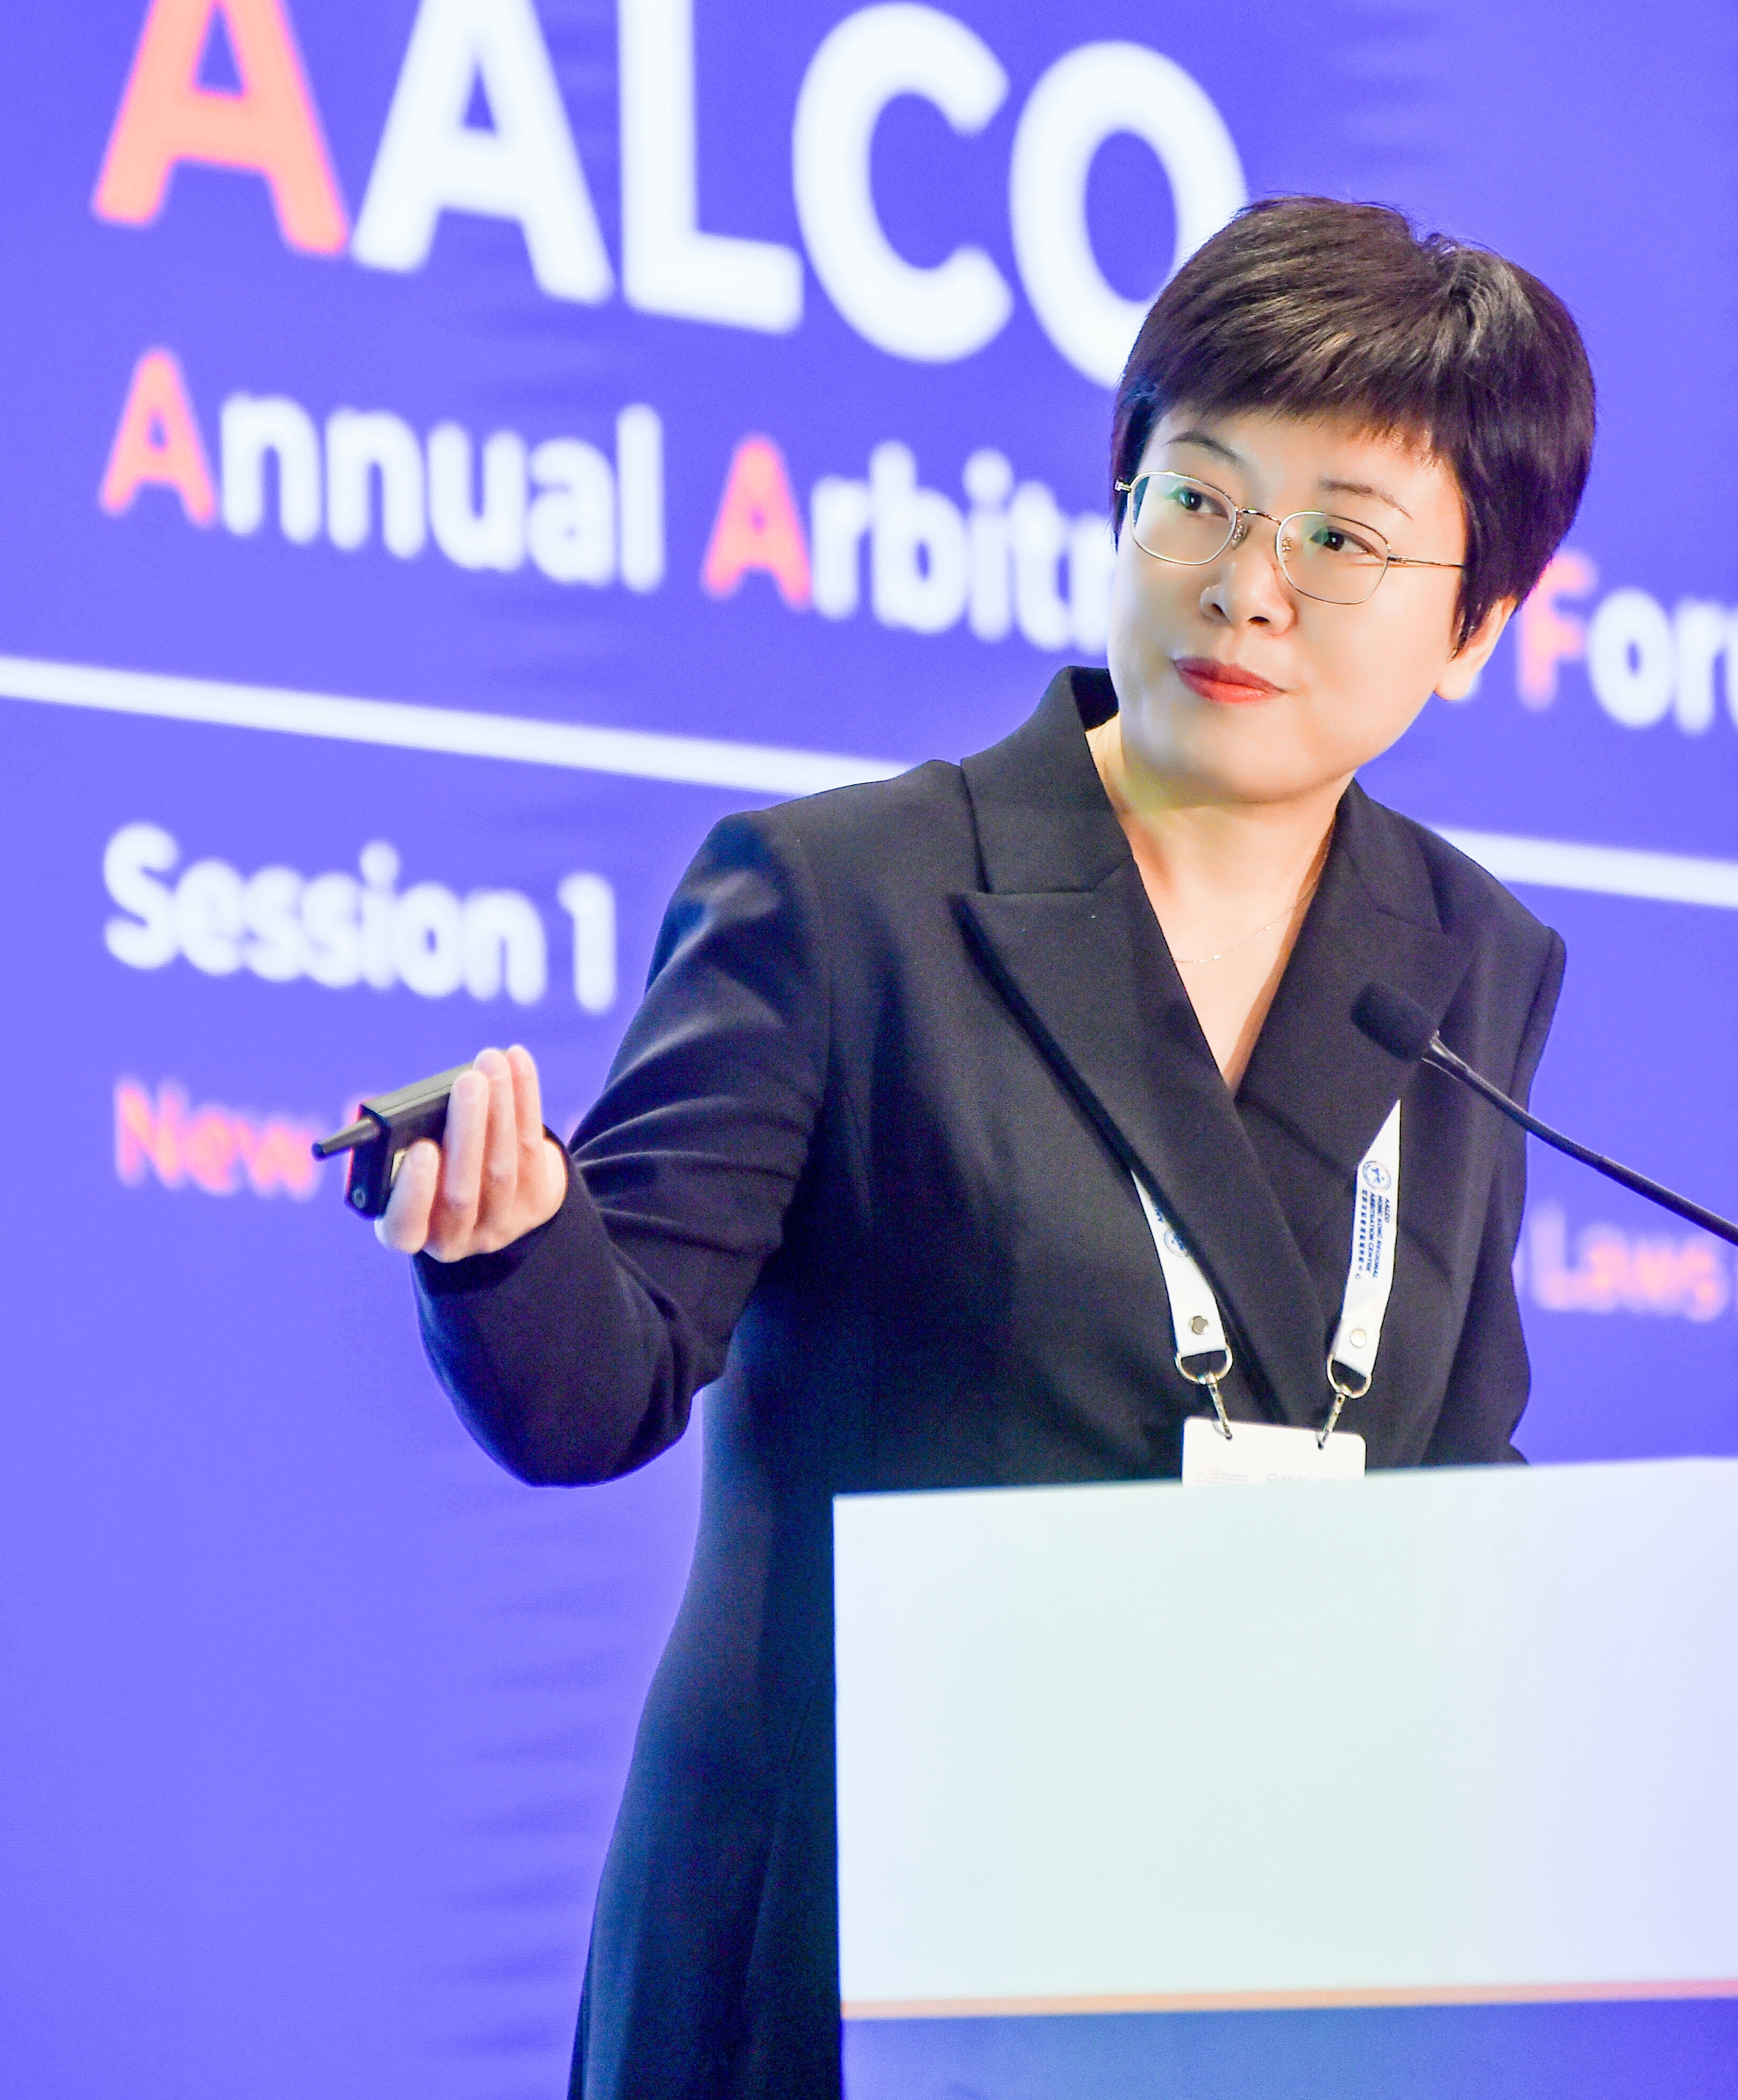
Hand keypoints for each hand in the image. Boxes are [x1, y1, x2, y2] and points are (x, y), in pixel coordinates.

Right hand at [376, 1044, 568, 1259]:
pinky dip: (525, 1099)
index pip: (404, 1227)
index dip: (412, 1190)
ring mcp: (500, 1224)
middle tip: (469, 1082)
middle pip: (462, 1190)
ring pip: (502, 1166)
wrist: (491, 1196)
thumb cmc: (430, 1172)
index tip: (422, 1148)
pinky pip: (531, 1147)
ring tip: (492, 1063)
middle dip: (467, 1130)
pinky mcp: (536, 1202)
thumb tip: (391, 1104)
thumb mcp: (403, 1169)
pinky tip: (517, 1062)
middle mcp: (455, 1237)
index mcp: (410, 1231)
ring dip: (500, 1108)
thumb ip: (395, 1145)